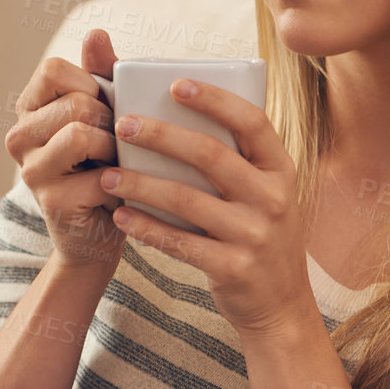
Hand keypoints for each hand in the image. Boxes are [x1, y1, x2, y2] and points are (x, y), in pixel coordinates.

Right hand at [4, 28, 127, 272]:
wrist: (101, 234)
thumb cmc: (107, 166)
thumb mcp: (106, 115)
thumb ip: (101, 74)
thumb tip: (96, 33)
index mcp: (29, 108)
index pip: (53, 69)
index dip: (90, 84)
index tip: (104, 109)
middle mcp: (18, 137)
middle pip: (75, 102)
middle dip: (111, 122)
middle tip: (117, 145)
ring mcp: (30, 171)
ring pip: (80, 133)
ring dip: (114, 150)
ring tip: (117, 165)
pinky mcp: (51, 202)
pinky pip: (98, 176)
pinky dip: (121, 184)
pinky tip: (118, 195)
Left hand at [99, 78, 316, 335]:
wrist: (281, 304)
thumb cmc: (261, 235)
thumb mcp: (266, 193)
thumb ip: (238, 161)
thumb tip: (180, 115)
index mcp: (281, 170)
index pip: (252, 121)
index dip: (214, 99)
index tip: (175, 84)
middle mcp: (273, 198)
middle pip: (211, 155)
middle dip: (161, 135)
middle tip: (122, 125)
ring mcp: (254, 235)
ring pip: (186, 199)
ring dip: (141, 184)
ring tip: (107, 174)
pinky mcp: (232, 268)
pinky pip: (179, 242)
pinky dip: (146, 227)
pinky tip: (121, 216)